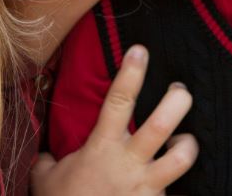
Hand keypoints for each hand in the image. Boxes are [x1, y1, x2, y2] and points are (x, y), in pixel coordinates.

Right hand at [31, 45, 197, 194]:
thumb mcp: (46, 180)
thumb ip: (46, 161)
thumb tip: (43, 152)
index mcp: (101, 148)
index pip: (118, 101)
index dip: (131, 73)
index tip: (141, 50)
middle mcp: (128, 164)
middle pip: (161, 125)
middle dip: (177, 101)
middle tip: (181, 90)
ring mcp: (146, 187)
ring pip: (182, 158)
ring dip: (188, 144)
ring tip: (185, 140)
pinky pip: (179, 192)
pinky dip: (182, 187)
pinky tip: (179, 183)